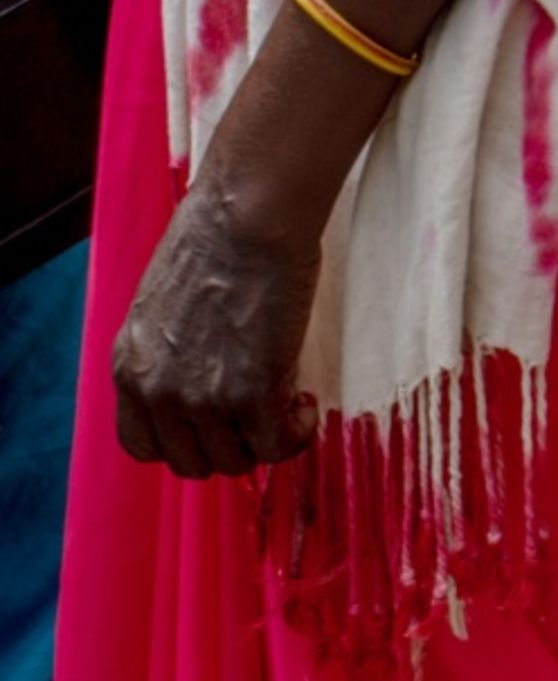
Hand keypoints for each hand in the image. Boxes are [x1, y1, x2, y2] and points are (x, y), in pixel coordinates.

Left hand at [107, 180, 320, 476]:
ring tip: (289, 406)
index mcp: (129, 366)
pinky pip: (275, 444)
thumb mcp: (162, 302)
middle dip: (230, 445)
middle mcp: (157, 391)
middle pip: (190, 461)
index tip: (217, 424)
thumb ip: (168, 346)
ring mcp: (202, 397)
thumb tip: (200, 362)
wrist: (248, 219)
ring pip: (234, 460)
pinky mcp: (251, 392)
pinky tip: (305, 406)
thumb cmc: (216, 238)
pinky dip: (295, 435)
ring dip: (266, 441)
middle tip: (262, 415)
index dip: (184, 442)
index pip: (142, 444)